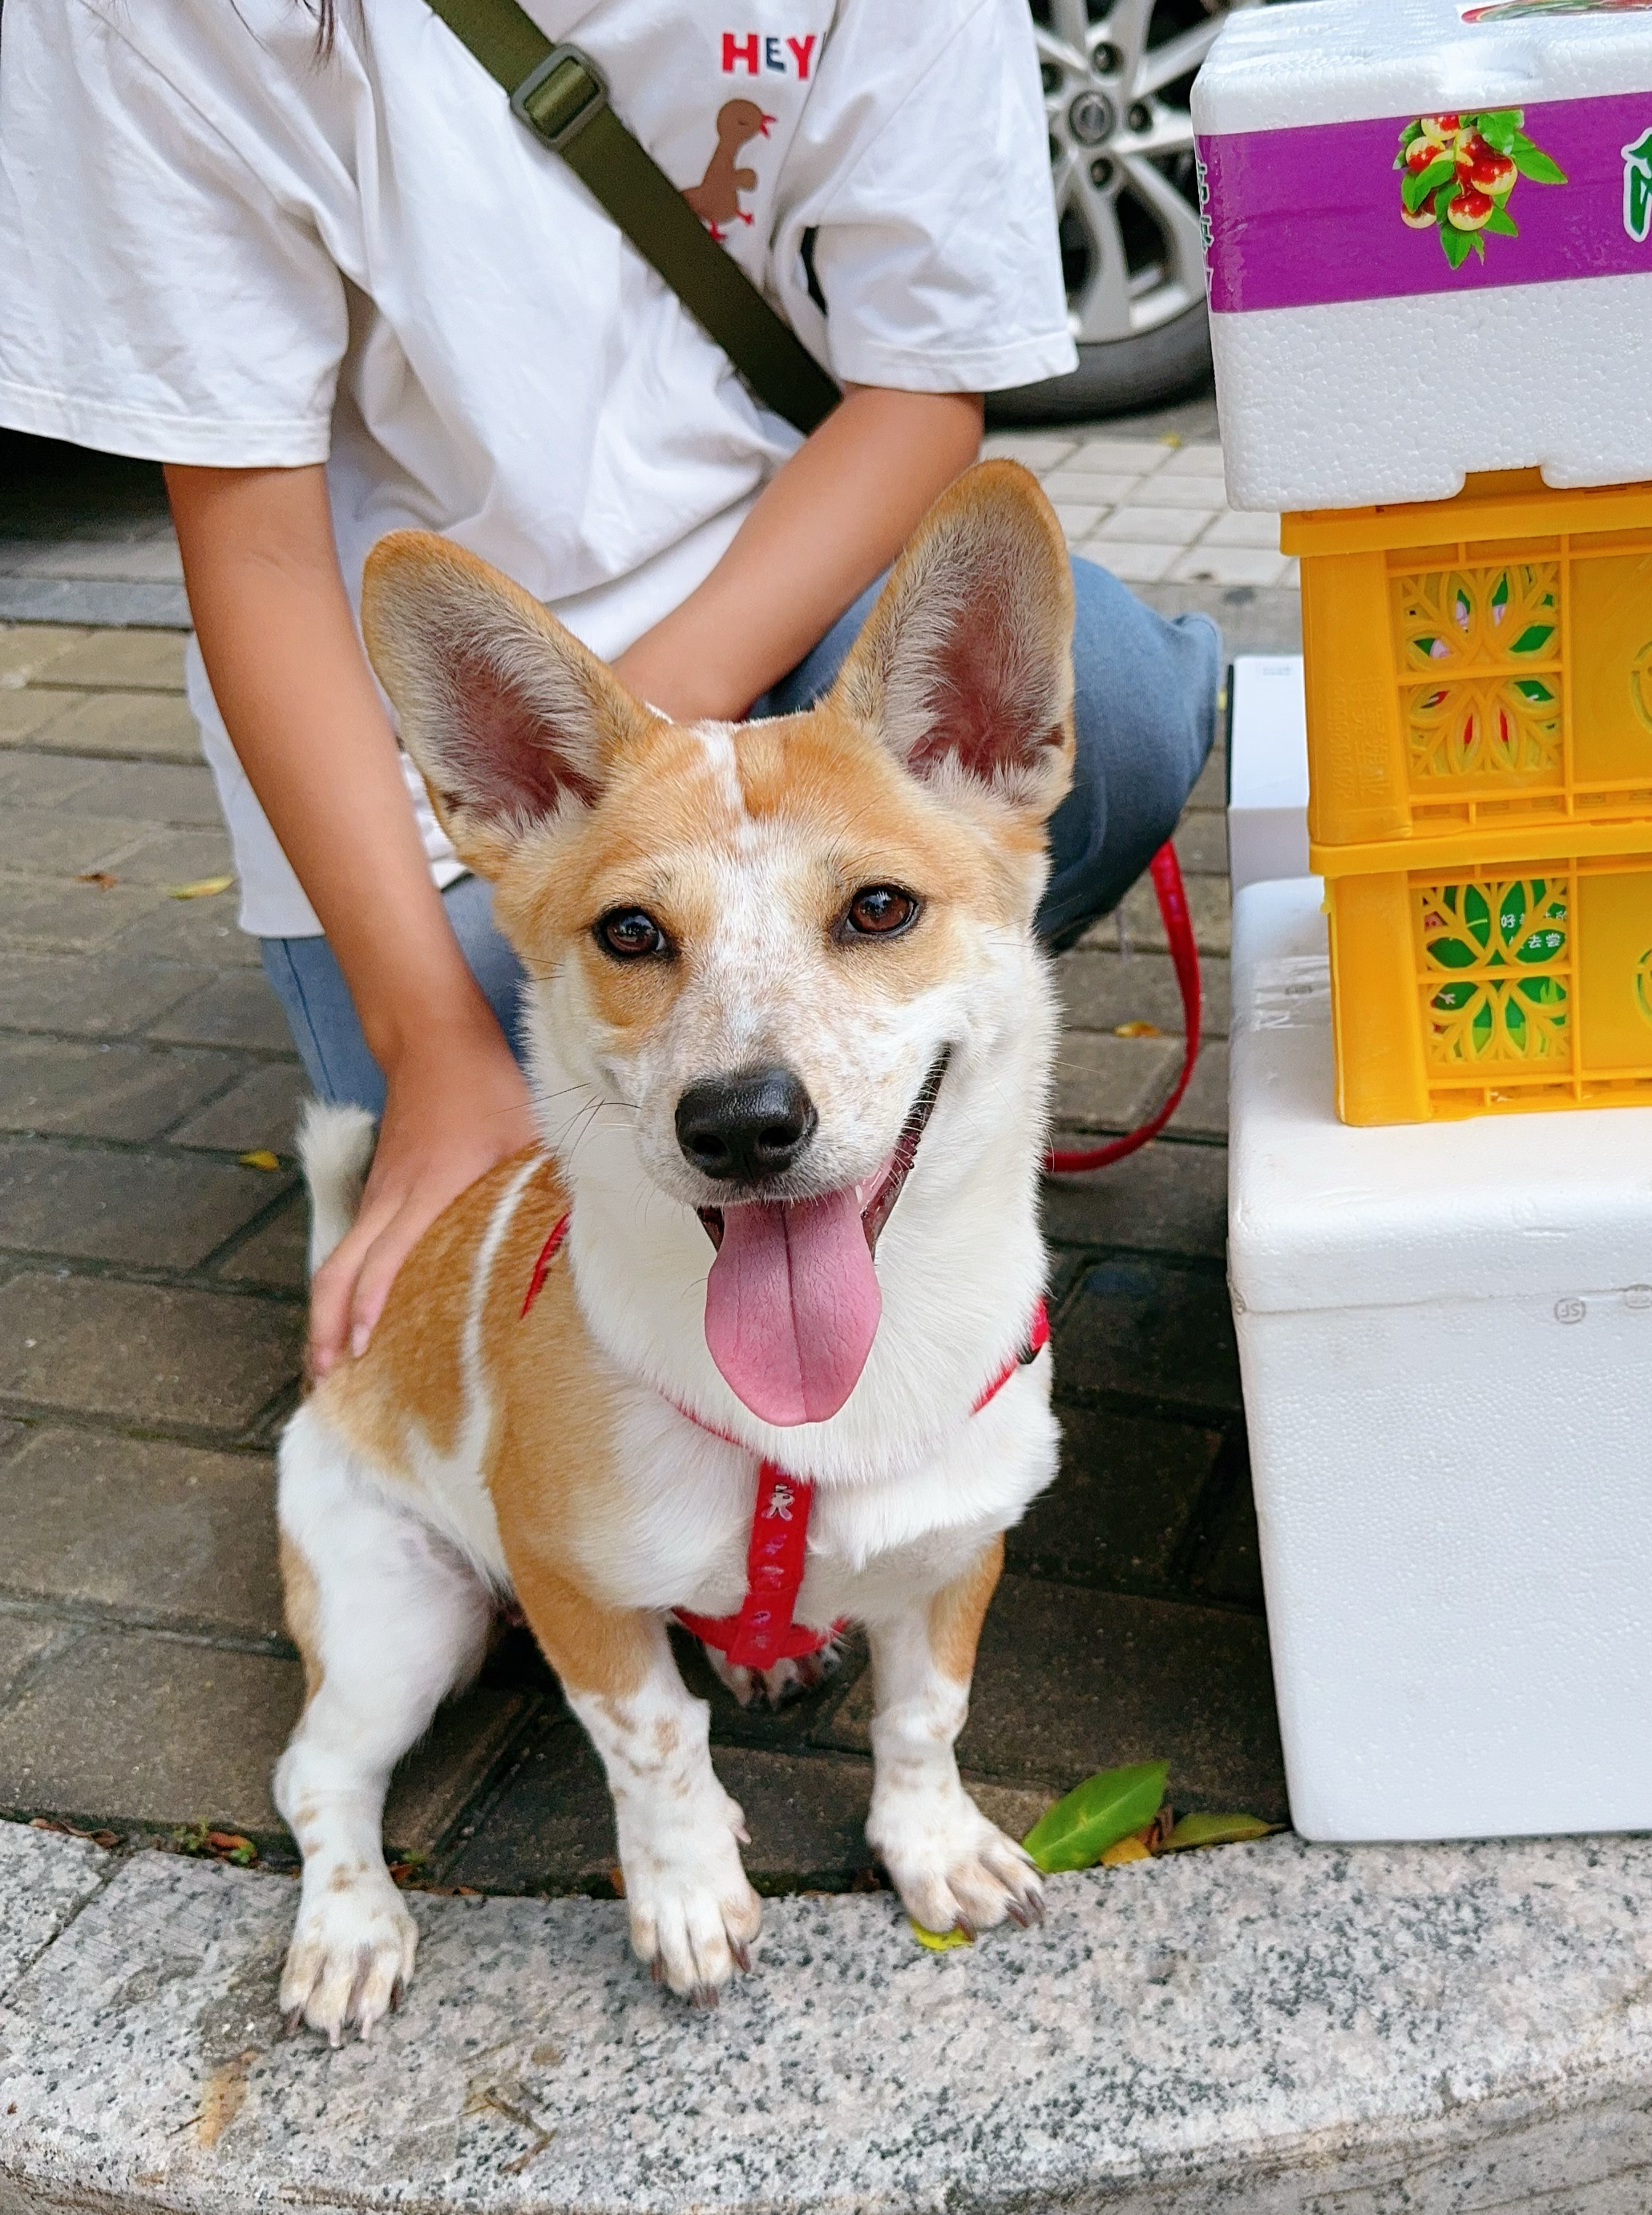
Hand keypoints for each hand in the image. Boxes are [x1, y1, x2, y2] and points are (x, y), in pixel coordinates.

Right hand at [308, 1017, 536, 1378]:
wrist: (431, 1037)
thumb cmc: (484, 1085)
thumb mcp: (524, 1133)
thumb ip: (543, 1185)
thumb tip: (579, 1234)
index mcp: (429, 1187)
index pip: (388, 1254)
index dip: (371, 1301)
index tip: (363, 1344)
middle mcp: (390, 1196)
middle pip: (340, 1268)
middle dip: (326, 1324)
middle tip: (324, 1374)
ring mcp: (378, 1191)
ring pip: (339, 1258)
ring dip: (327, 1310)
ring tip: (327, 1361)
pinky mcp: (377, 1187)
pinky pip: (352, 1244)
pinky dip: (342, 1282)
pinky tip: (351, 1313)